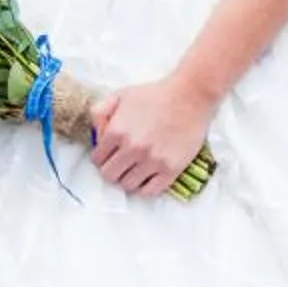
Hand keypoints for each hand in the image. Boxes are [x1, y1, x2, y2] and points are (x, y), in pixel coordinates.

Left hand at [87, 72, 217, 199]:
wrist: (191, 95)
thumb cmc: (156, 94)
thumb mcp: (121, 95)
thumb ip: (100, 113)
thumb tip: (96, 137)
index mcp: (117, 131)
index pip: (97, 160)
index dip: (102, 157)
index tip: (111, 154)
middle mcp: (132, 148)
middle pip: (109, 175)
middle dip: (113, 169)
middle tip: (122, 162)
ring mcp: (152, 160)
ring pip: (128, 185)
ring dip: (129, 178)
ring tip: (137, 168)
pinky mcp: (170, 169)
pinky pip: (150, 191)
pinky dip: (146, 187)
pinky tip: (148, 176)